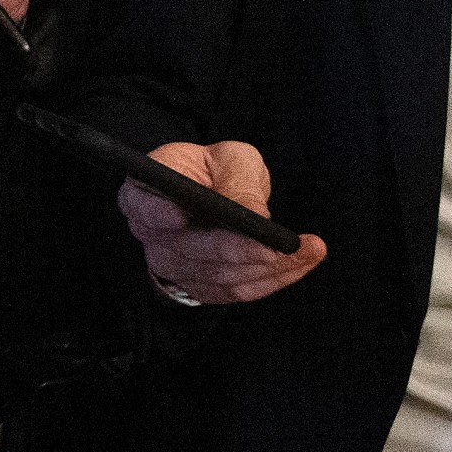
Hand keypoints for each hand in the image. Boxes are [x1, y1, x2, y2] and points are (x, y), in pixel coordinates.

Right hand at [120, 142, 326, 304]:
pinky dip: (272, 281)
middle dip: (239, 250)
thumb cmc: (215, 170)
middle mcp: (149, 234)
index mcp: (143, 193)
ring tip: (309, 251)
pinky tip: (301, 264)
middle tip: (282, 246)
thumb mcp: (229, 159)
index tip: (181, 215)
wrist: (214, 194)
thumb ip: (237, 181)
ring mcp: (170, 265)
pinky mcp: (197, 285)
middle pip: (188, 250)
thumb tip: (252, 214)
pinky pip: (234, 292)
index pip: (142, 207)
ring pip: (217, 276)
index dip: (158, 214)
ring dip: (267, 269)